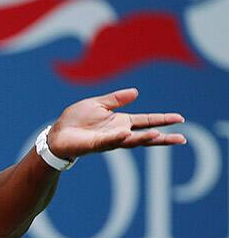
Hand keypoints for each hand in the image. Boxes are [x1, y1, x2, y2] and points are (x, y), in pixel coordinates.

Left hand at [48, 88, 185, 158]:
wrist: (57, 133)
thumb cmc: (75, 120)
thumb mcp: (97, 104)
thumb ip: (116, 99)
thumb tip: (136, 92)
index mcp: (121, 122)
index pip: (146, 121)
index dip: (162, 119)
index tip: (180, 118)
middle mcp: (118, 133)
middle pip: (145, 136)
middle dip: (163, 138)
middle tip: (181, 139)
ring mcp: (108, 140)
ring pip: (130, 141)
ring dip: (144, 139)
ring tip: (159, 136)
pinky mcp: (95, 145)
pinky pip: (108, 141)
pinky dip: (118, 138)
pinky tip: (127, 134)